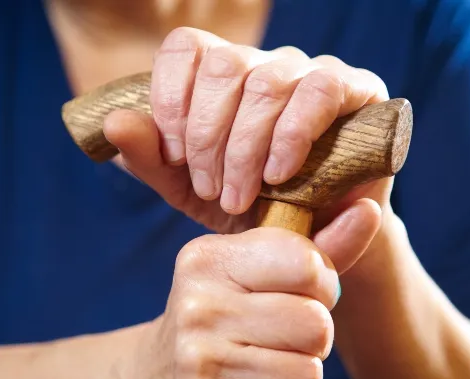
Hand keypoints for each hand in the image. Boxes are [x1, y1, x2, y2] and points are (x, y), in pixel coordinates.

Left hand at [103, 27, 390, 236]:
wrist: (310, 242)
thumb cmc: (248, 208)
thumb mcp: (187, 189)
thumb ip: (150, 158)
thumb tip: (113, 122)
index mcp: (222, 75)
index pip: (186, 47)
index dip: (171, 97)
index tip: (174, 156)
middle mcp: (265, 63)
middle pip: (224, 66)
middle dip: (208, 137)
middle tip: (210, 189)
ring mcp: (311, 71)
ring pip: (266, 83)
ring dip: (245, 149)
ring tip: (239, 196)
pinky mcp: (356, 90)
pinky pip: (318, 92)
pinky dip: (290, 137)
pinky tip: (279, 175)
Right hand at [130, 228, 343, 378]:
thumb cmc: (223, 320)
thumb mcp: (256, 274)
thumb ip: (317, 247)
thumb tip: (370, 210)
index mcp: (209, 260)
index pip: (306, 265)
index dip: (320, 286)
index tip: (301, 295)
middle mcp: (198, 308)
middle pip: (315, 325)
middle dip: (313, 339)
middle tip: (283, 340)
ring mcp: (198, 364)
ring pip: (307, 377)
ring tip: (269, 373)